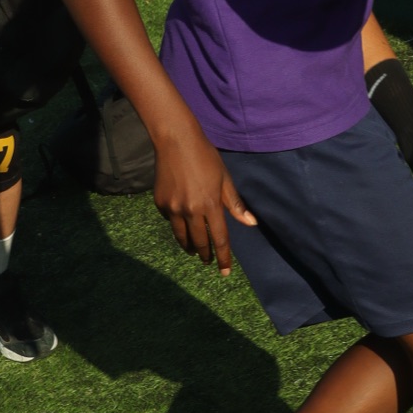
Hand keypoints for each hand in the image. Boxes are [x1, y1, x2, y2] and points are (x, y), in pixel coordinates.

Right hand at [153, 127, 256, 273]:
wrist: (175, 141)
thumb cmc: (205, 157)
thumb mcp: (224, 179)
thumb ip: (235, 204)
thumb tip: (251, 224)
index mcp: (211, 204)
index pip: (220, 238)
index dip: (224, 256)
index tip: (225, 271)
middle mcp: (191, 210)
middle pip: (200, 242)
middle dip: (205, 254)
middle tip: (208, 260)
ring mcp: (173, 208)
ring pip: (182, 237)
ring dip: (190, 246)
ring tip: (194, 250)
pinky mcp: (160, 203)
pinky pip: (170, 221)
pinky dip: (177, 224)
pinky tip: (181, 222)